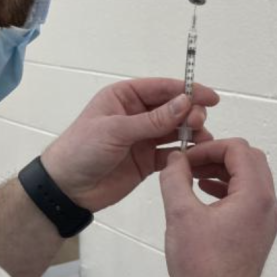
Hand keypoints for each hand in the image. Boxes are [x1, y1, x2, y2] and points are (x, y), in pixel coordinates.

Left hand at [40, 78, 219, 211]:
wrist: (67, 188)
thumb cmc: (81, 149)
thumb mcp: (116, 130)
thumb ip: (152, 119)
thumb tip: (184, 103)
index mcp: (124, 97)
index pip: (161, 88)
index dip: (187, 91)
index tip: (210, 98)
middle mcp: (136, 114)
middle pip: (172, 108)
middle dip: (189, 113)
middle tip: (199, 123)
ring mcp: (142, 137)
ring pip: (175, 130)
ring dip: (190, 133)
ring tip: (202, 140)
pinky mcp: (147, 160)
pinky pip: (171, 153)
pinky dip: (184, 154)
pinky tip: (194, 156)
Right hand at [159, 139, 276, 276]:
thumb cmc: (203, 268)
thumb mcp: (180, 214)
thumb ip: (175, 179)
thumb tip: (175, 160)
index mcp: (255, 196)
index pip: (238, 149)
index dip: (209, 147)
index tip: (186, 159)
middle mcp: (268, 205)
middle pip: (249, 160)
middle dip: (218, 155)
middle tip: (190, 163)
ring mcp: (266, 220)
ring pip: (249, 178)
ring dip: (222, 171)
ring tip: (192, 177)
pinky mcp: (258, 233)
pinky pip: (247, 198)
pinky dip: (227, 188)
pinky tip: (203, 196)